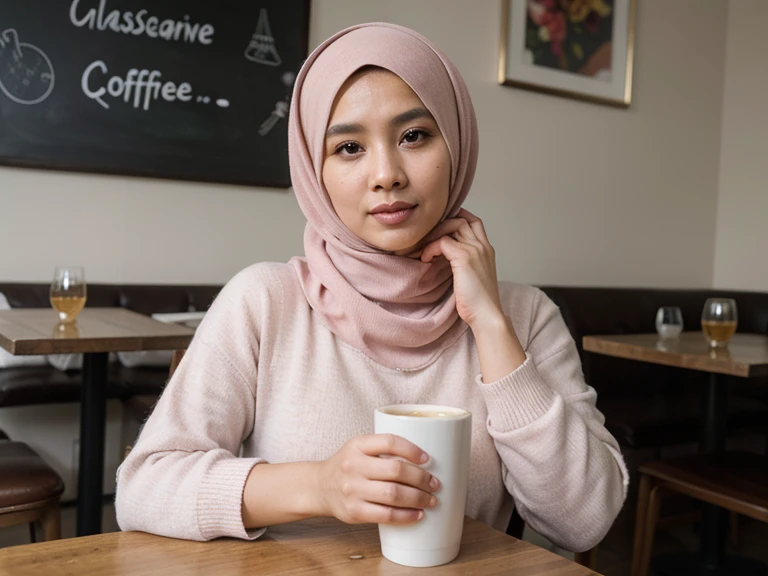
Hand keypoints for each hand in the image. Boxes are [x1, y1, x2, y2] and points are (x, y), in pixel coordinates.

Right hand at [316, 434, 439, 524]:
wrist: (320, 487)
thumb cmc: (348, 466)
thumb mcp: (359, 447)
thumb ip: (383, 449)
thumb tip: (424, 460)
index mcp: (357, 445)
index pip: (389, 441)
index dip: (412, 449)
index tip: (427, 459)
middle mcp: (353, 465)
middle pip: (396, 470)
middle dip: (421, 478)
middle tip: (435, 484)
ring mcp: (352, 490)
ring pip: (394, 494)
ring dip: (418, 498)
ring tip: (431, 500)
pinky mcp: (354, 511)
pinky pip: (386, 515)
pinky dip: (406, 516)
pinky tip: (418, 514)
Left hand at [421, 211, 503, 329]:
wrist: (486, 315)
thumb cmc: (478, 301)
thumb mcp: (473, 276)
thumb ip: (464, 262)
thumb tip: (444, 256)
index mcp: (486, 249)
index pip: (473, 221)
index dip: (457, 219)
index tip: (440, 229)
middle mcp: (482, 246)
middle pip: (461, 219)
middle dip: (441, 225)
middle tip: (427, 239)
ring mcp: (475, 250)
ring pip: (452, 225)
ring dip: (434, 234)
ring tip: (425, 250)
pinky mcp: (464, 257)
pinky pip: (442, 242)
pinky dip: (431, 249)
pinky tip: (426, 260)